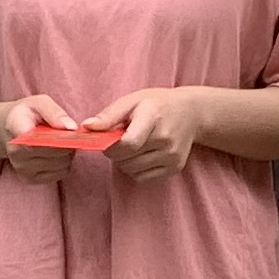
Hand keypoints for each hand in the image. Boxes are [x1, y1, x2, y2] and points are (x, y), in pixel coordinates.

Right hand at [0, 92, 80, 179]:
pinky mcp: (31, 179)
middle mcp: (17, 153)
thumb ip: (54, 112)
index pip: (38, 140)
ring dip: (68, 153)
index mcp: (16, 130)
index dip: (58, 138)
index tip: (70, 131)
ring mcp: (23, 169)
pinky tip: (58, 154)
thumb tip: (72, 128)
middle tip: (69, 133)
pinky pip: (60, 173)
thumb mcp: (38, 103)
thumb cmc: (27, 114)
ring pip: (61, 164)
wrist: (9, 130)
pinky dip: (64, 163)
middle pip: (55, 153)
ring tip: (62, 142)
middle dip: (68, 143)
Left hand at [88, 86, 203, 182]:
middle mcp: (166, 139)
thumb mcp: (133, 100)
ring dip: (124, 161)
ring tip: (131, 146)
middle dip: (114, 152)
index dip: (111, 146)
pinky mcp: (175, 168)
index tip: (106, 140)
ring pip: (132, 170)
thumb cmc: (157, 104)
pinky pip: (143, 178)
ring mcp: (172, 156)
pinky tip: (140, 155)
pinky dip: (135, 170)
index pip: (128, 143)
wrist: (192, 113)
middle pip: (127, 158)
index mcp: (153, 117)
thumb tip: (86, 127)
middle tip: (118, 140)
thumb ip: (109, 115)